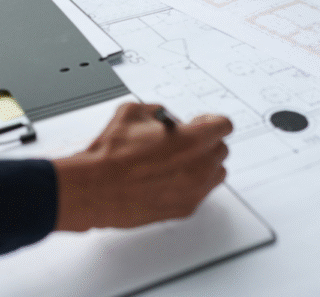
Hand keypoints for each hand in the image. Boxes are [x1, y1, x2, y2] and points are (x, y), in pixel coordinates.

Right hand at [52, 103, 231, 230]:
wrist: (95, 189)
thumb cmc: (111, 155)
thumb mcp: (132, 112)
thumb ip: (159, 112)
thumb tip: (166, 119)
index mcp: (193, 139)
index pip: (224, 125)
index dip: (211, 121)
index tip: (201, 123)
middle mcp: (200, 166)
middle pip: (221, 150)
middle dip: (206, 143)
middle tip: (186, 142)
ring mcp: (195, 190)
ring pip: (215, 174)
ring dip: (203, 165)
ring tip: (179, 162)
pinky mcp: (185, 209)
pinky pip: (200, 193)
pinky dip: (190, 185)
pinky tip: (168, 180)